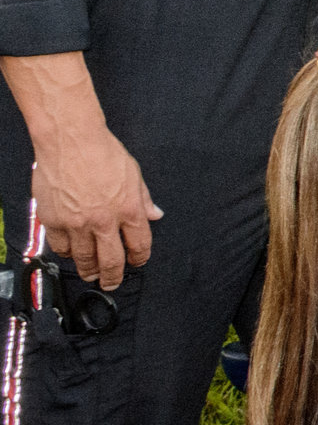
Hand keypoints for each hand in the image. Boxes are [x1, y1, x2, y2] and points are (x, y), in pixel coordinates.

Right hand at [30, 121, 159, 289]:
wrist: (70, 141)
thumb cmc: (103, 152)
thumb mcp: (134, 174)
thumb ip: (144, 199)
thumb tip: (156, 214)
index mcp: (129, 210)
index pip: (140, 244)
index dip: (140, 258)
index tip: (138, 262)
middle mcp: (104, 221)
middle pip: (111, 260)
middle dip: (114, 276)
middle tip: (112, 283)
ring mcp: (77, 223)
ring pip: (84, 258)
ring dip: (89, 269)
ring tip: (91, 274)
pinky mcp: (54, 221)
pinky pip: (61, 247)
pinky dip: (66, 253)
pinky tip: (70, 254)